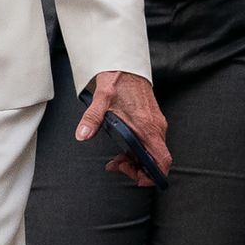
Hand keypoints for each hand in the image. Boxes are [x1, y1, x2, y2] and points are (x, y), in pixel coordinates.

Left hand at [77, 70, 170, 186]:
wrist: (127, 65)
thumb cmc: (118, 81)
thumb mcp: (101, 99)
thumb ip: (92, 118)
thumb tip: (83, 134)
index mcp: (147, 126)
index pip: (161, 160)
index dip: (153, 175)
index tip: (137, 179)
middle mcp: (156, 128)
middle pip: (155, 161)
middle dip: (137, 169)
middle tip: (117, 166)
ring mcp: (155, 125)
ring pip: (151, 153)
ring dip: (135, 161)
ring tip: (116, 160)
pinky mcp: (151, 122)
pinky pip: (149, 144)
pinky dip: (137, 151)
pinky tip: (122, 150)